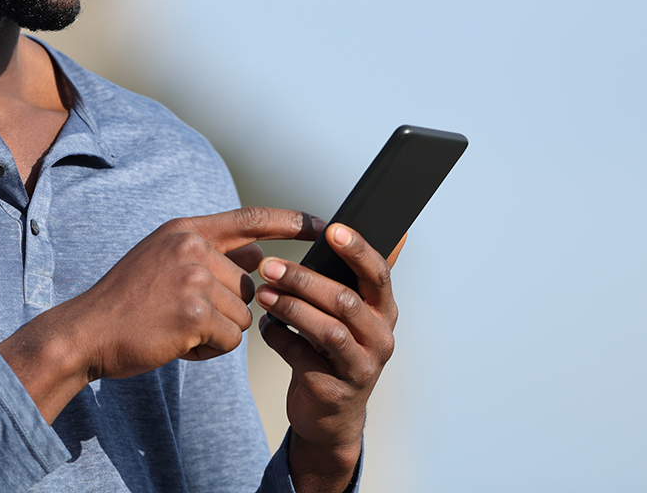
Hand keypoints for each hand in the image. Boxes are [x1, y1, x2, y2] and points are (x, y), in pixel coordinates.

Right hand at [0, 206, 320, 421]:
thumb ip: (207, 254)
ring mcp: (193, 277)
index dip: (292, 222)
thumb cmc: (127, 303)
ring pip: (242, 315)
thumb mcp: (163, 260)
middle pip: (250, 284)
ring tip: (176, 329)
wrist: (86, 332)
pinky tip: (176, 343)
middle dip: (227, 309)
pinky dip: (207, 350)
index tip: (326, 222)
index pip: (252, 219)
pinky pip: (229, 339)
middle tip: (181, 316)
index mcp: (187, 229)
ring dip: (216, 332)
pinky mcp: (194, 313)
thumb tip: (258, 258)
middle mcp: (192, 246)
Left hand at [255, 224, 400, 492]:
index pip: (378, 273)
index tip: (332, 230)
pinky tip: (265, 326)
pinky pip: (302, 358)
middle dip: (303, 280)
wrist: (331, 415)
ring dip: (290, 308)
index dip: (357, 250)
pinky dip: (279, 338)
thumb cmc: (336, 350)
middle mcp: (380, 338)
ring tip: (262, 294)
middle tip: (268, 266)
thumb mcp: (351, 314)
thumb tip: (368, 232)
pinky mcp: (333, 390)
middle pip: (344, 301)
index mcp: (384, 311)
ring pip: (327, 331)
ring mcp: (360, 367)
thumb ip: (352, 278)